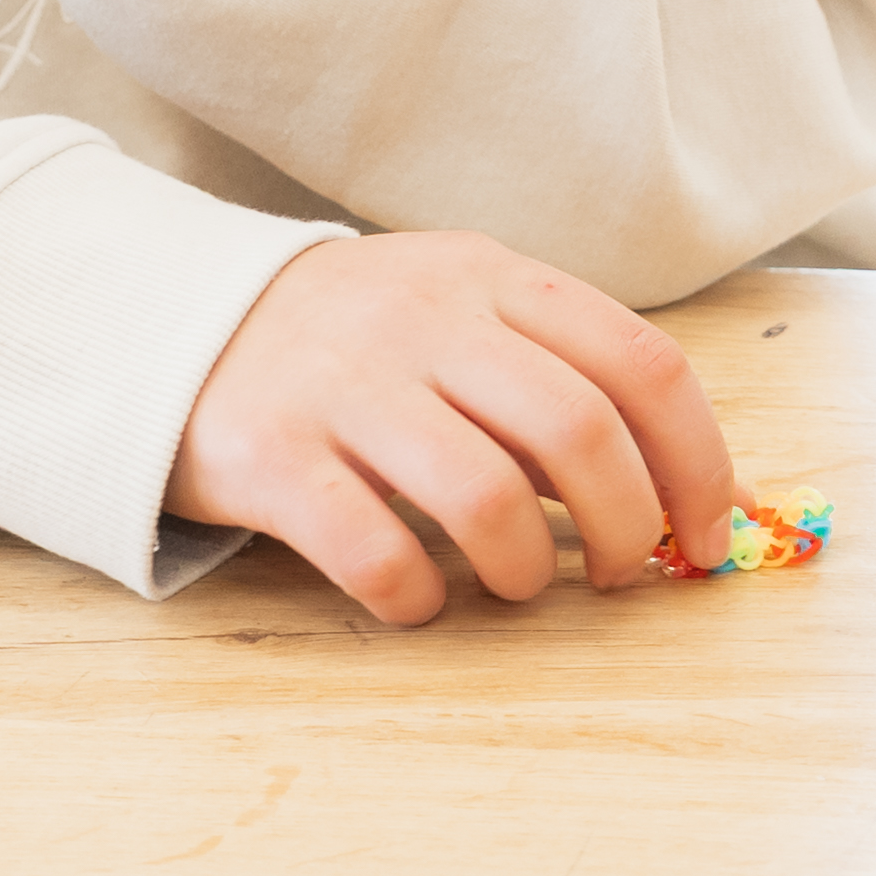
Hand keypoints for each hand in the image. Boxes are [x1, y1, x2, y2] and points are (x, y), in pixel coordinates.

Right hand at [169, 232, 741, 624]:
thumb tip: (684, 491)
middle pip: (578, 431)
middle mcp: (422, 319)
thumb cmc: (355, 343)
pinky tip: (418, 598)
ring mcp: (342, 385)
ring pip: (487, 497)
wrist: (171, 322)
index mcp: (489, 276)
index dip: (697, 462)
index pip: (639, 363)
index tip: (704, 534)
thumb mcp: (458, 311)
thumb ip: (556, 373)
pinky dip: (419, 598)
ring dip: (526, 570)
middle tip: (620, 573)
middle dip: (626, 527)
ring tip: (514, 584)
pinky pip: (375, 551)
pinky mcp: (269, 457)